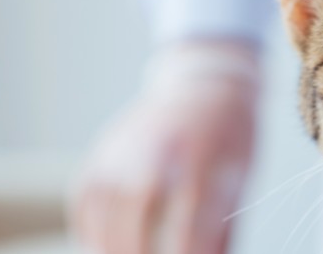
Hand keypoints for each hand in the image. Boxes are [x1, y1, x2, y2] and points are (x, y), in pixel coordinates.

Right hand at [71, 41, 259, 253]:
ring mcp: (121, 151)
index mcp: (197, 162)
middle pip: (137, 224)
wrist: (204, 84)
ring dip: (110, 247)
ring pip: (103, 215)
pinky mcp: (102, 153)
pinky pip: (84, 200)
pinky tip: (100, 245)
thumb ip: (222, 230)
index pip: (186, 229)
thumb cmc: (229, 137)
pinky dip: (88, 230)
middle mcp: (153, 153)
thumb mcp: (238, 181)